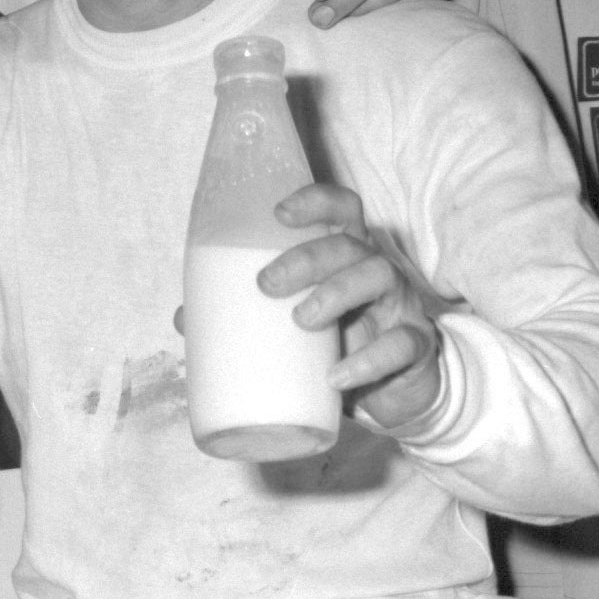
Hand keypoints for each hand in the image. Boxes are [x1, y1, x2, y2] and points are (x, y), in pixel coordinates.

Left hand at [264, 183, 443, 431]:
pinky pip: (400, 344)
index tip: (279, 214)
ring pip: (380, 277)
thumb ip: (247, 319)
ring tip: (303, 320)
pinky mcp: (415, 347)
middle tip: (267, 284)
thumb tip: (183, 318)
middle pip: (349, 244)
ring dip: (337, 292)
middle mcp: (376, 271)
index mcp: (345, 259)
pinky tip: (337, 376)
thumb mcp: (294, 331)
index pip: (341, 210)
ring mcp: (400, 306)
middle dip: (307, 257)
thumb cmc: (341, 346)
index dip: (315, 201)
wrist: (395, 397)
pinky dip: (368, 360)